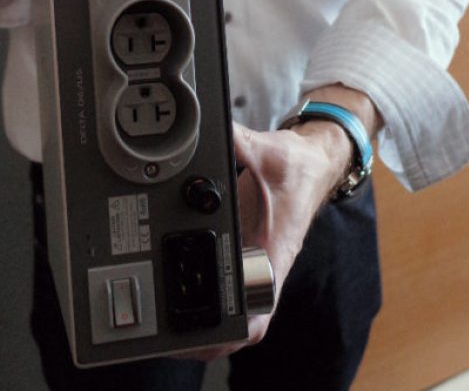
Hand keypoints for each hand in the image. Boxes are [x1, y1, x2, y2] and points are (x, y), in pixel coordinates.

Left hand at [184, 119, 353, 361]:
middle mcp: (263, 268)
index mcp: (273, 254)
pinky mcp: (244, 256)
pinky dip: (201, 296)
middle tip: (160, 332)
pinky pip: (222, 288)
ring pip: (229, 313)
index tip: (203, 337)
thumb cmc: (296, 167)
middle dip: (201, 337)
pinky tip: (171, 291)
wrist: (311, 164)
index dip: (231, 334)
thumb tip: (216, 130)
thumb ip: (238, 141)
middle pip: (236, 325)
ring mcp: (253, 266)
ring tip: (157, 321)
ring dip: (199, 324)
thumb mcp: (267, 151)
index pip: (257, 313)